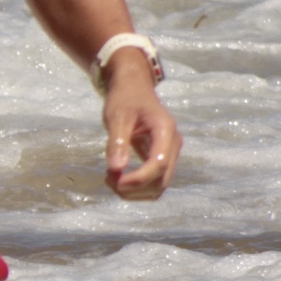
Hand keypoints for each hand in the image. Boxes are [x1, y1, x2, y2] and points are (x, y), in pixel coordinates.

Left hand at [101, 58, 178, 199]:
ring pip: (158, 187)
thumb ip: (117, 142)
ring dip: (134, 191)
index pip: (159, 164)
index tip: (113, 178)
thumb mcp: (116, 116)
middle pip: (161, 181)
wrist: (134, 88)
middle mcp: (173, 145)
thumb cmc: (125, 99)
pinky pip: (154, 183)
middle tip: (107, 177)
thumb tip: (115, 169)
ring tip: (111, 177)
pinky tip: (118, 177)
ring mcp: (169, 154)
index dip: (137, 179)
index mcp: (165, 131)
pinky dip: (137, 188)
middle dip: (133, 188)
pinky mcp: (162, 159)